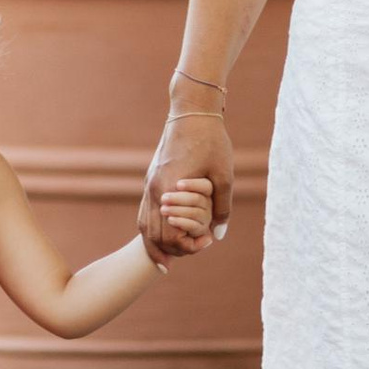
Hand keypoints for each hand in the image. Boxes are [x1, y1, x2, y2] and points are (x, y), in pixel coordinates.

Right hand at [140, 107, 231, 258]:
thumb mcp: (224, 176)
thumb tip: (218, 235)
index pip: (170, 235)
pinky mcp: (151, 179)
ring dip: (156, 243)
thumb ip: (221, 208)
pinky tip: (164, 232)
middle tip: (192, 251)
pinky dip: (152, 228)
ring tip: (169, 256)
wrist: (191, 112)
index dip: (188, 246)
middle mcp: (154, 190)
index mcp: (170, 190)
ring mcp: (149, 184)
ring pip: (144, 225)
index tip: (206, 242)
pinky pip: (145, 212)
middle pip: (153, 235)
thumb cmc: (211, 141)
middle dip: (171, 250)